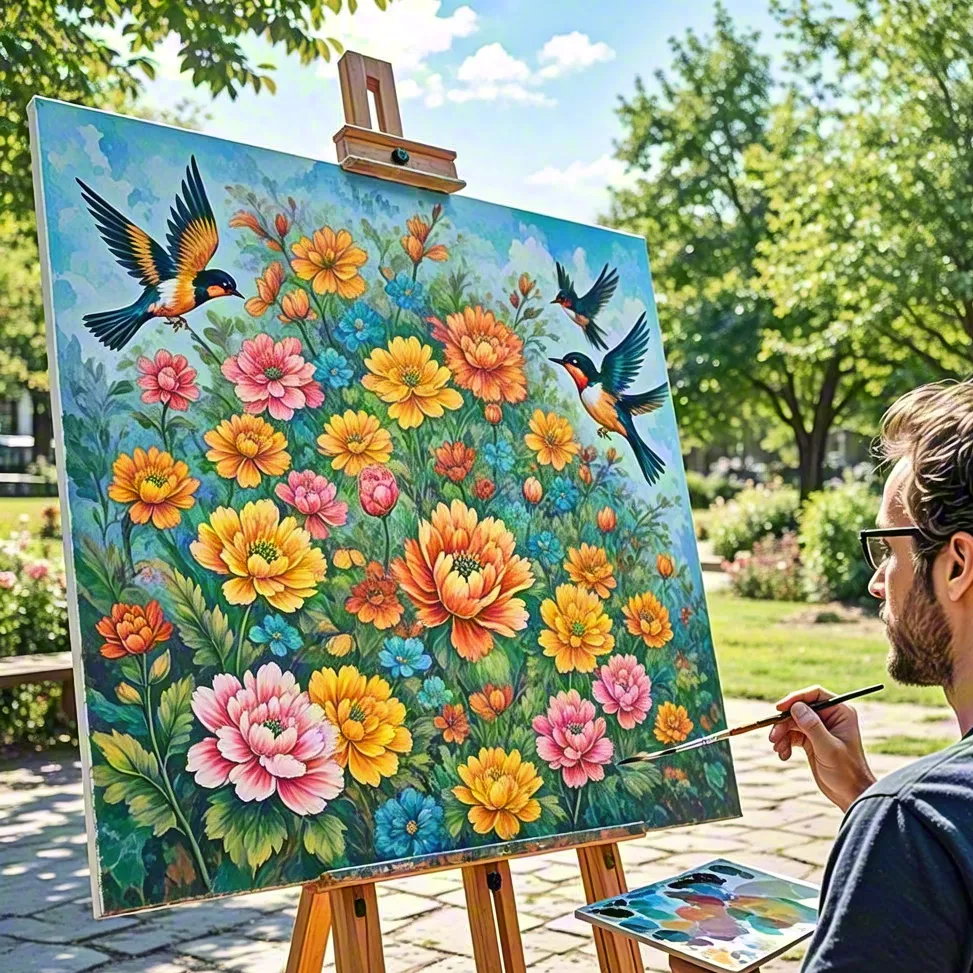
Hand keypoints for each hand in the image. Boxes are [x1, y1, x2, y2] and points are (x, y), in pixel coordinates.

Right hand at [768, 685, 875, 811]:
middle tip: (773, 737)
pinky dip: (785, 743)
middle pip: (799, 709)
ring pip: (792, 722)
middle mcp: (829, 717)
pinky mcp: (811, 740)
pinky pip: (792, 735)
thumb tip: (796, 707)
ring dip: (782, 734)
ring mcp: (819, 728)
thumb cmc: (847, 772)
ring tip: (777, 748)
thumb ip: (813, 727)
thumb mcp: (829, 749)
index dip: (795, 698)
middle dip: (784, 723)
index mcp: (840, 713)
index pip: (814, 695)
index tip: (779, 708)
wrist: (850, 795)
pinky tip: (784, 755)